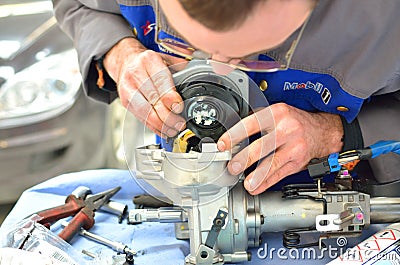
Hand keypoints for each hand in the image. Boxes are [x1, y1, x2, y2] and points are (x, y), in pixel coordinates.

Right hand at [104, 37, 187, 137]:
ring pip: (145, 111)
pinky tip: (163, 131)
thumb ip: (179, 68)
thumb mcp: (165, 58)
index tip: (179, 107)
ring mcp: (128, 88)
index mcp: (148, 60)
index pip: (160, 81)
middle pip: (153, 99)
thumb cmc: (149, 63)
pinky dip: (153, 127)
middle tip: (180, 123)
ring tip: (173, 130)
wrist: (126, 63)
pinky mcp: (125, 101)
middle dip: (168, 115)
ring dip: (161, 124)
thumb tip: (193, 79)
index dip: (170, 97)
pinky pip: (140, 117)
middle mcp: (135, 73)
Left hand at [217, 103, 343, 194]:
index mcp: (277, 114)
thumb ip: (257, 121)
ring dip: (257, 175)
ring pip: (272, 163)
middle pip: (262, 146)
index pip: (252, 124)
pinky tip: (256, 187)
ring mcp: (294, 147)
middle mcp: (286, 129)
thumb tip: (233, 136)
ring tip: (246, 183)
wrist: (322, 131)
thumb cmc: (294, 122)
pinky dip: (266, 183)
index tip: (223, 145)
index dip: (235, 135)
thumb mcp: (277, 113)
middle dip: (244, 158)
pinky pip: (279, 174)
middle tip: (232, 167)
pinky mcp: (297, 162)